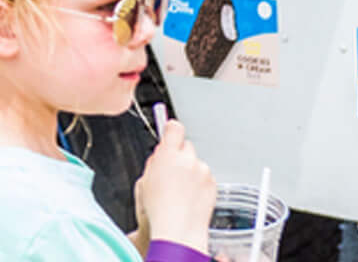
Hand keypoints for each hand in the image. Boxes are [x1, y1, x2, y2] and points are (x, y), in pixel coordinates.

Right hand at [134, 119, 216, 249]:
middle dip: (180, 155)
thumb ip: (154, 161)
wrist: (179, 229)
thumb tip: (161, 153)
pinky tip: (189, 197)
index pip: (174, 128)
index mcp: (167, 155)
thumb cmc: (159, 210)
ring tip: (181, 191)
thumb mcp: (144, 181)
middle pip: (186, 146)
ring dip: (191, 171)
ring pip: (196, 163)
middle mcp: (188, 160)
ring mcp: (202, 171)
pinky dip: (199, 184)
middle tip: (172, 171)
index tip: (170, 133)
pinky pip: (205, 177)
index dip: (171, 130)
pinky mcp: (213, 183)